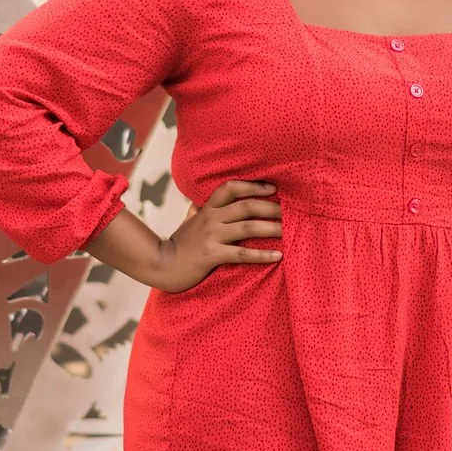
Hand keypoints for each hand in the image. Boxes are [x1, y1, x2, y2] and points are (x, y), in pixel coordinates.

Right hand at [148, 179, 281, 292]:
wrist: (161, 265)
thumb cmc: (178, 245)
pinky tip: (278, 255)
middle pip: (246, 206)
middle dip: (270, 207)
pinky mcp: (212, 255)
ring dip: (271, 228)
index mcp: (207, 209)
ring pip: (247, 227)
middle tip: (290, 210)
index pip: (230, 188)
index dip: (252, 185)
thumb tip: (197, 203)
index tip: (272, 188)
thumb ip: (195, 212)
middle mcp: (211, 218)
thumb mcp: (187, 223)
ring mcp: (211, 236)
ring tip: (289, 229)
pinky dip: (262, 255)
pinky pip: (242, 254)